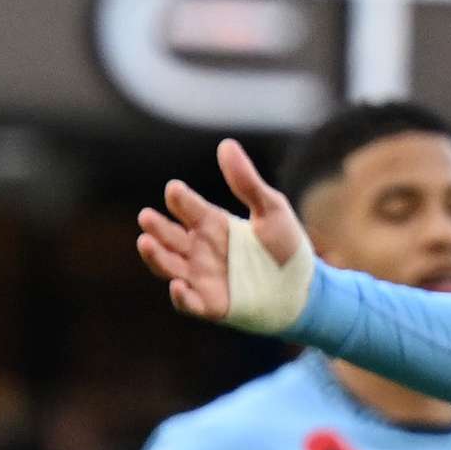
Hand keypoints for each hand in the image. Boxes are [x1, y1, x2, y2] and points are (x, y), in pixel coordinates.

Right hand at [136, 139, 316, 334]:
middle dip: (157, 228)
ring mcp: (203, 278)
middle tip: (146, 217)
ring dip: (156, 256)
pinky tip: (178, 285)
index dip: (180, 200)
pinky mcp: (212, 305)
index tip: (174, 190)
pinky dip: (181, 297)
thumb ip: (246, 182)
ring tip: (145, 242)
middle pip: (171, 237)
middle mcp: (201, 250)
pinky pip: (190, 302)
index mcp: (212, 225)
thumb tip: (226, 144)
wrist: (304, 287)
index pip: (188, 209)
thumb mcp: (270, 209)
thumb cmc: (286, 246)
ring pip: (170, 266)